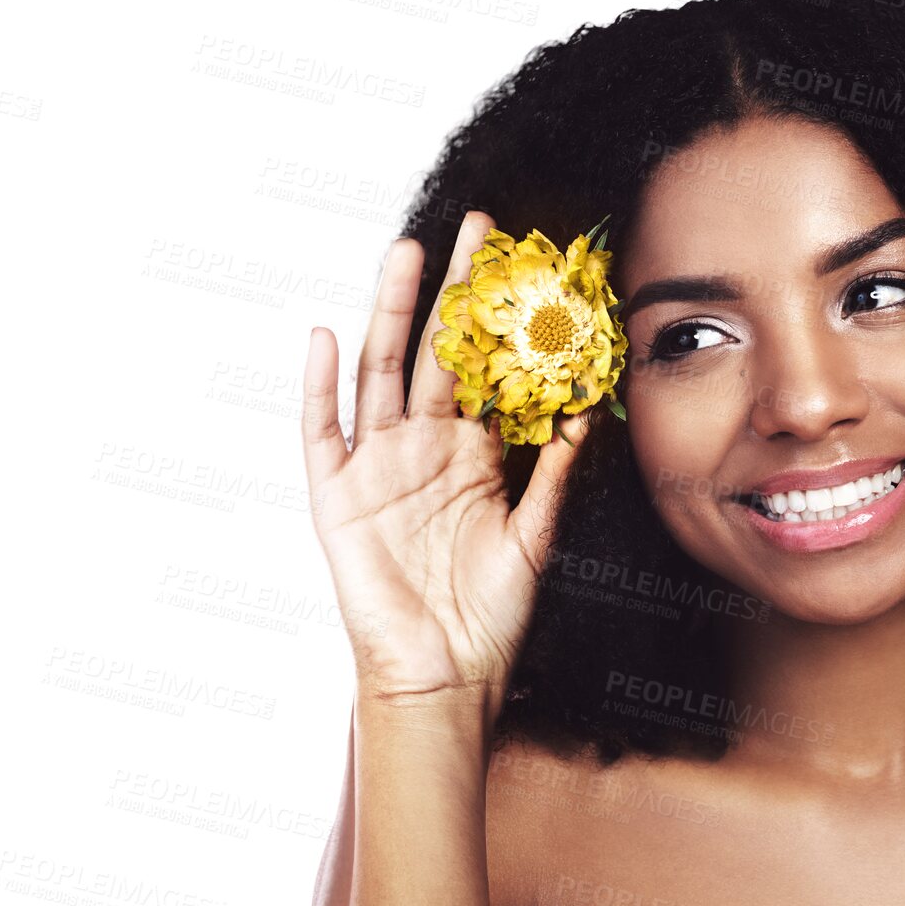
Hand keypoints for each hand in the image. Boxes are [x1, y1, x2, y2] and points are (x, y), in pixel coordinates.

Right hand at [301, 211, 592, 710]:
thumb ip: (554, 473)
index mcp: (470, 452)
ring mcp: (377, 466)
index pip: (483, 369)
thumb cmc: (489, 612)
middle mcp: (422, 446)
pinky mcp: (337, 497)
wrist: (445, 676)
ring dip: (390, 313)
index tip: (521, 263)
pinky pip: (323, 433)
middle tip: (473, 229)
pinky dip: (320, 386)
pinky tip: (325, 338)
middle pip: (435, 352)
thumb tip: (584, 411)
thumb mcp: (534, 534)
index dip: (499, 320)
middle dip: (452, 291)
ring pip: (382, 373)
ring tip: (404, 253)